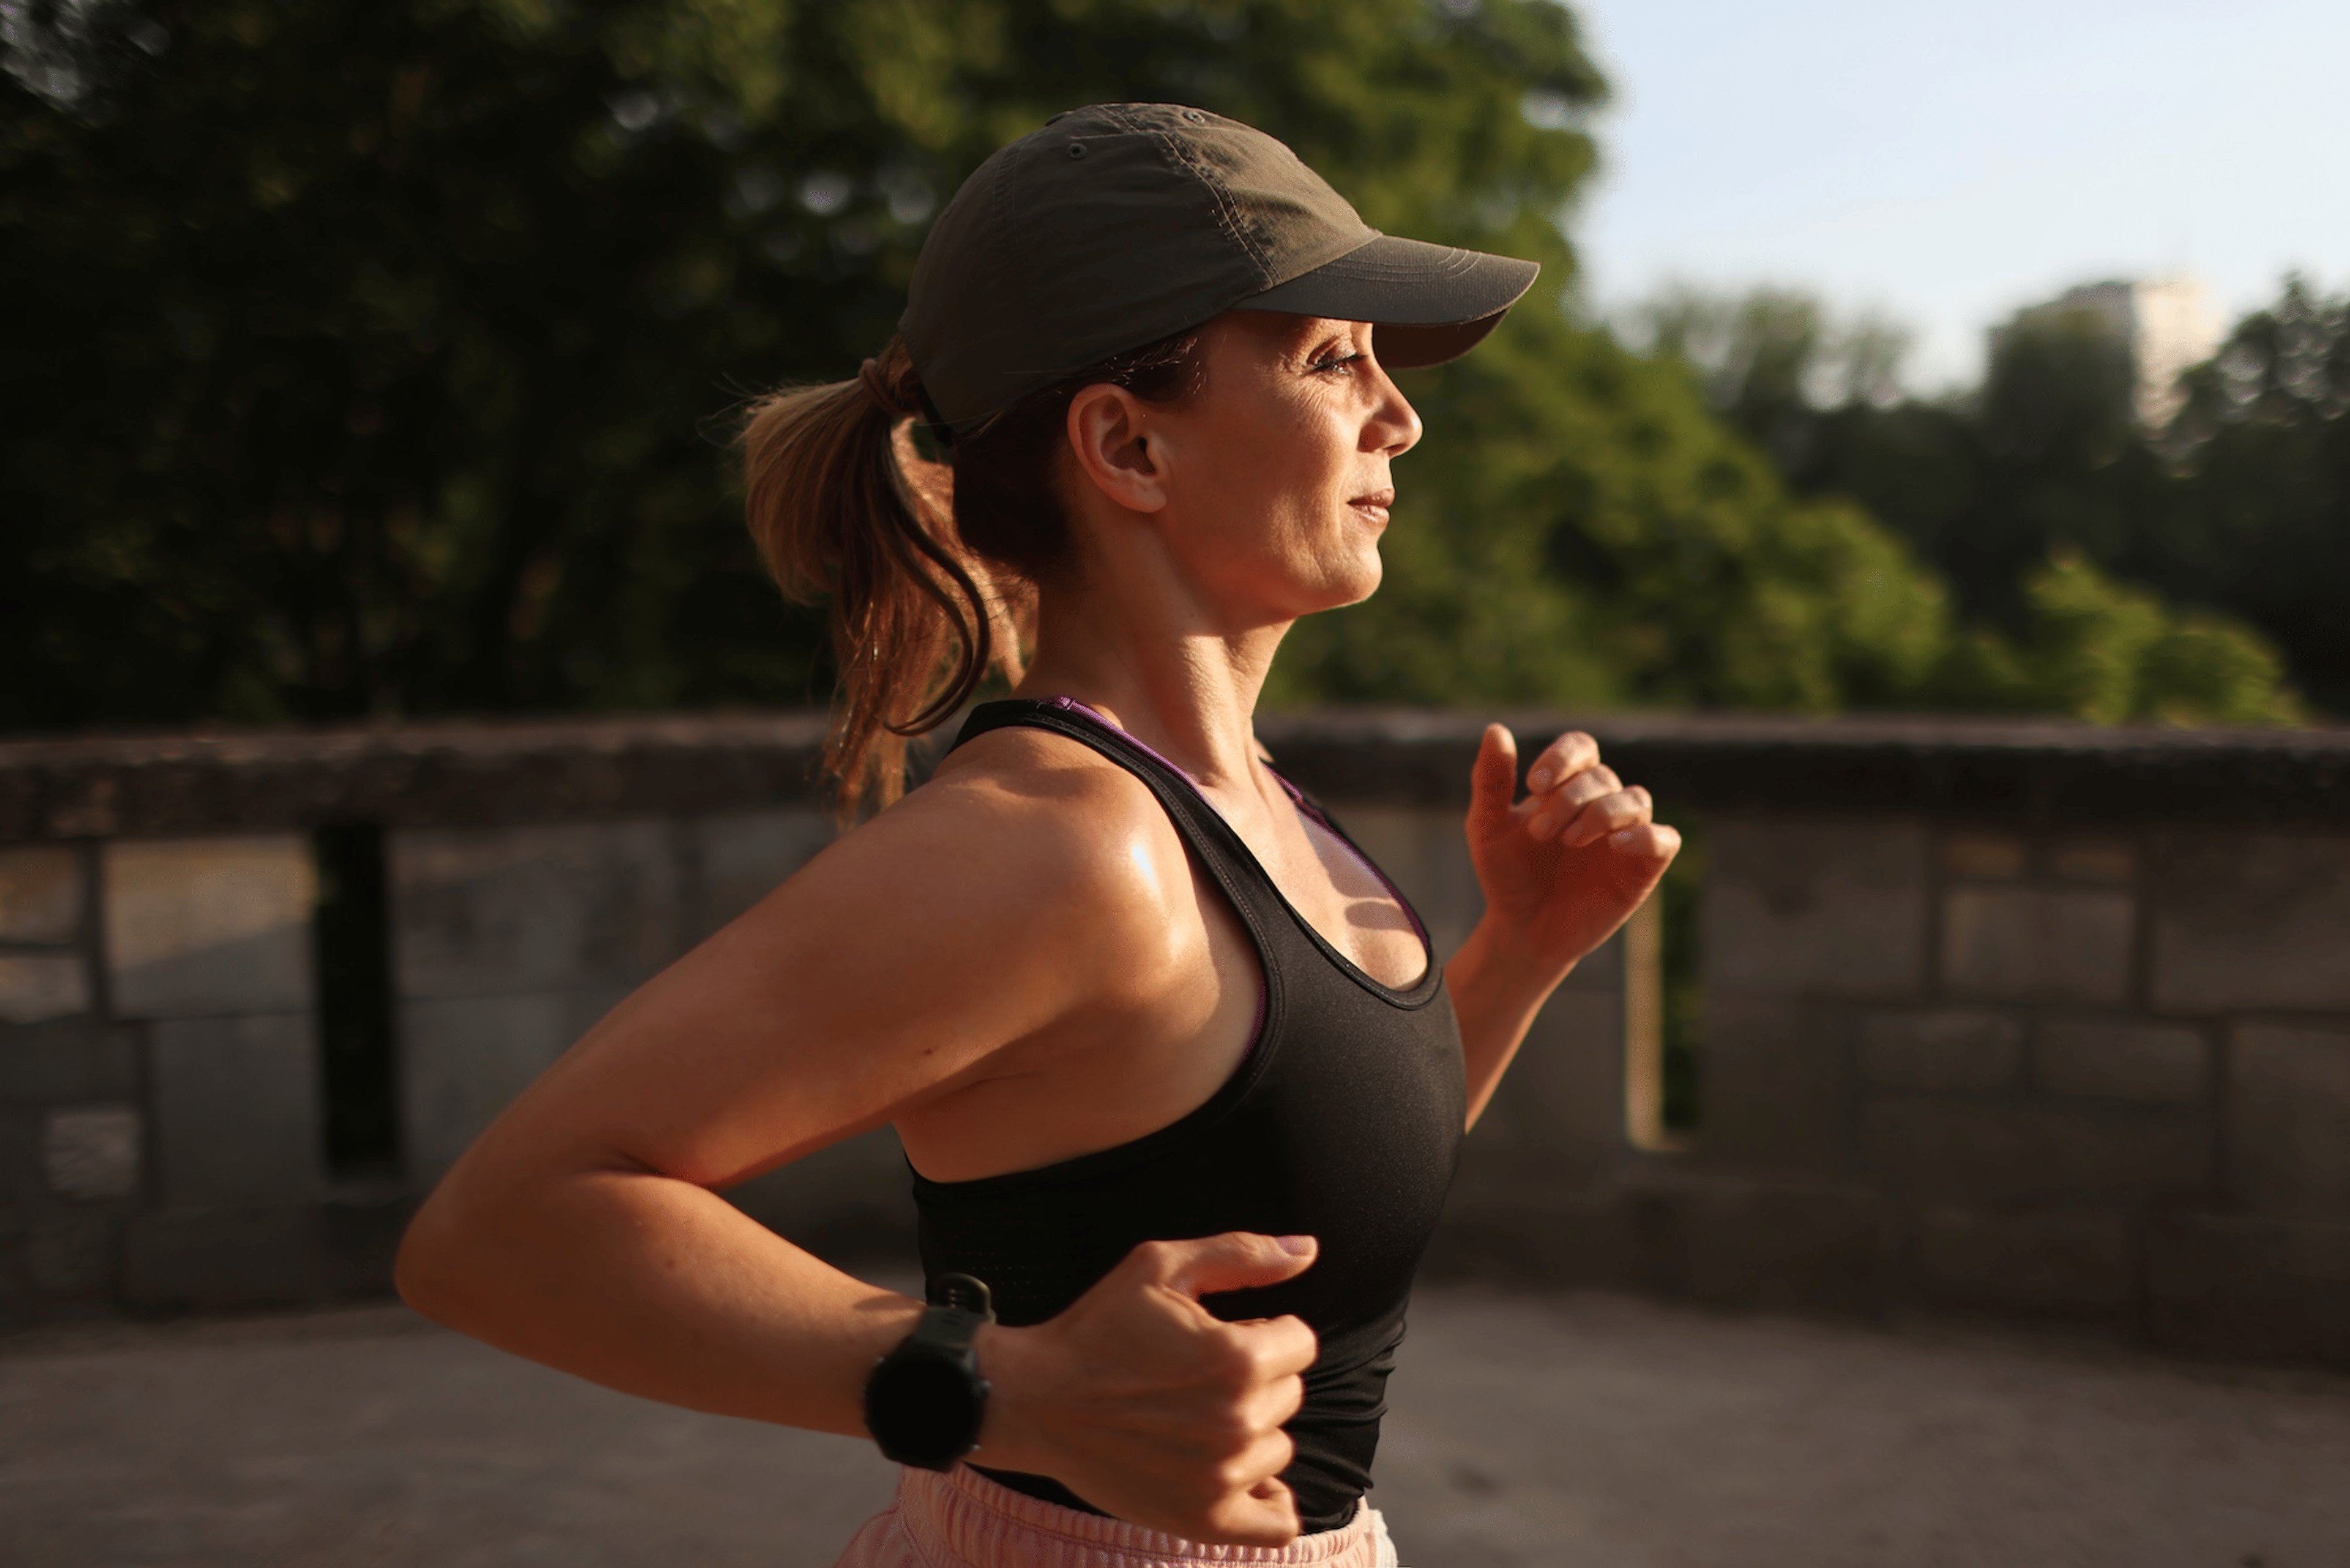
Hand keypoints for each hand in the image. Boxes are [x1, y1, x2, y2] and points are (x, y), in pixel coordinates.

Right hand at [972, 1232, 1318, 1545]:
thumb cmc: (1097, 1329)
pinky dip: (1268, 1500)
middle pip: (1289, 1394)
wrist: (1036, 1400)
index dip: (1264, 1331)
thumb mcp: (1161, 1267)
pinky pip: (1277, 1522)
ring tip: (1195, 1417)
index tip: (1224, 1335)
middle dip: (1256, 1378)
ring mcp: (1222, 1477)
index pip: (1300, 1343)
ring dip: (1251, 1431)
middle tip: (1197, 1375)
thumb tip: (1307, 1250)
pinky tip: (1239, 1475)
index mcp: (1236, 1358)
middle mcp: (1237, 1421)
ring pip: (1278, 1447)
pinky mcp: (1203, 1519)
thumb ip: (1241, 1254)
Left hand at [1466, 724, 1679, 981]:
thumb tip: (1496, 729)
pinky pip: (1664, 839)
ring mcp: (1626, 834)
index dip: (1562, 758)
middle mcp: (1602, 803)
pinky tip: (1614, 845)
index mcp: (1568, 786)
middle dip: (1570, 799)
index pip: (1581, 747)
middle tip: (1539, 832)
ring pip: (1637, 799)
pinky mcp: (1643, 868)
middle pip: (1603, 776)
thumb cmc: (1507, 874)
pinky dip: (1645, 836)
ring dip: (1602, 813)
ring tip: (1569, 840)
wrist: (1521, 929)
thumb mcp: (1488, 827)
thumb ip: (1491, 780)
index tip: (1534, 786)